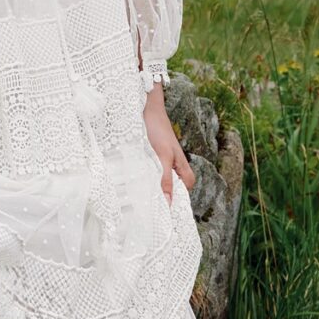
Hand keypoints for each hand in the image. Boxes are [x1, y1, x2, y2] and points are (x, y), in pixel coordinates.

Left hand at [142, 81, 193, 206]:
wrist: (144, 107)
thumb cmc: (157, 129)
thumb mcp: (162, 156)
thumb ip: (165, 179)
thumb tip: (169, 202)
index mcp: (180, 163)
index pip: (187, 185)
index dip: (181, 196)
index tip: (168, 211)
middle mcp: (171, 161)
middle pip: (172, 183)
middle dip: (163, 193)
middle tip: (150, 207)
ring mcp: (159, 157)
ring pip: (157, 177)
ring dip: (149, 185)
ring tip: (139, 196)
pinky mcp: (146, 153)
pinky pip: (146, 169)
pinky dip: (140, 175)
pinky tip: (131, 180)